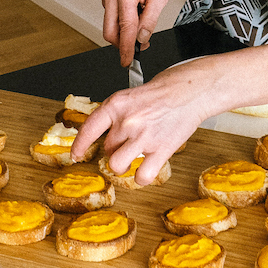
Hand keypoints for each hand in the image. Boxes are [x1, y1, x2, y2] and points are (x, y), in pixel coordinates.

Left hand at [70, 58, 223, 184]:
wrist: (191, 90)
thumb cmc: (163, 92)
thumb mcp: (130, 96)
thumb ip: (116, 116)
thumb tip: (103, 137)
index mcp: (116, 104)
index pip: (89, 128)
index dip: (79, 145)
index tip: (76, 155)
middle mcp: (127, 121)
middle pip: (106, 149)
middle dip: (115, 149)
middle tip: (130, 141)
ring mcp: (143, 137)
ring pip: (116, 165)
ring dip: (123, 165)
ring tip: (133, 157)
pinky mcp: (160, 150)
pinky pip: (142, 176)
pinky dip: (142, 177)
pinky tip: (146, 168)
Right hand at [102, 0, 176, 65]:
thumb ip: (150, 21)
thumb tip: (141, 39)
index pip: (125, 28)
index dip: (127, 48)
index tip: (128, 61)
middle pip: (110, 32)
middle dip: (124, 45)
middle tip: (140, 49)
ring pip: (111, 28)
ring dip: (125, 36)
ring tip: (143, 32)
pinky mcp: (109, 1)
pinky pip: (113, 22)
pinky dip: (124, 28)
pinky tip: (137, 21)